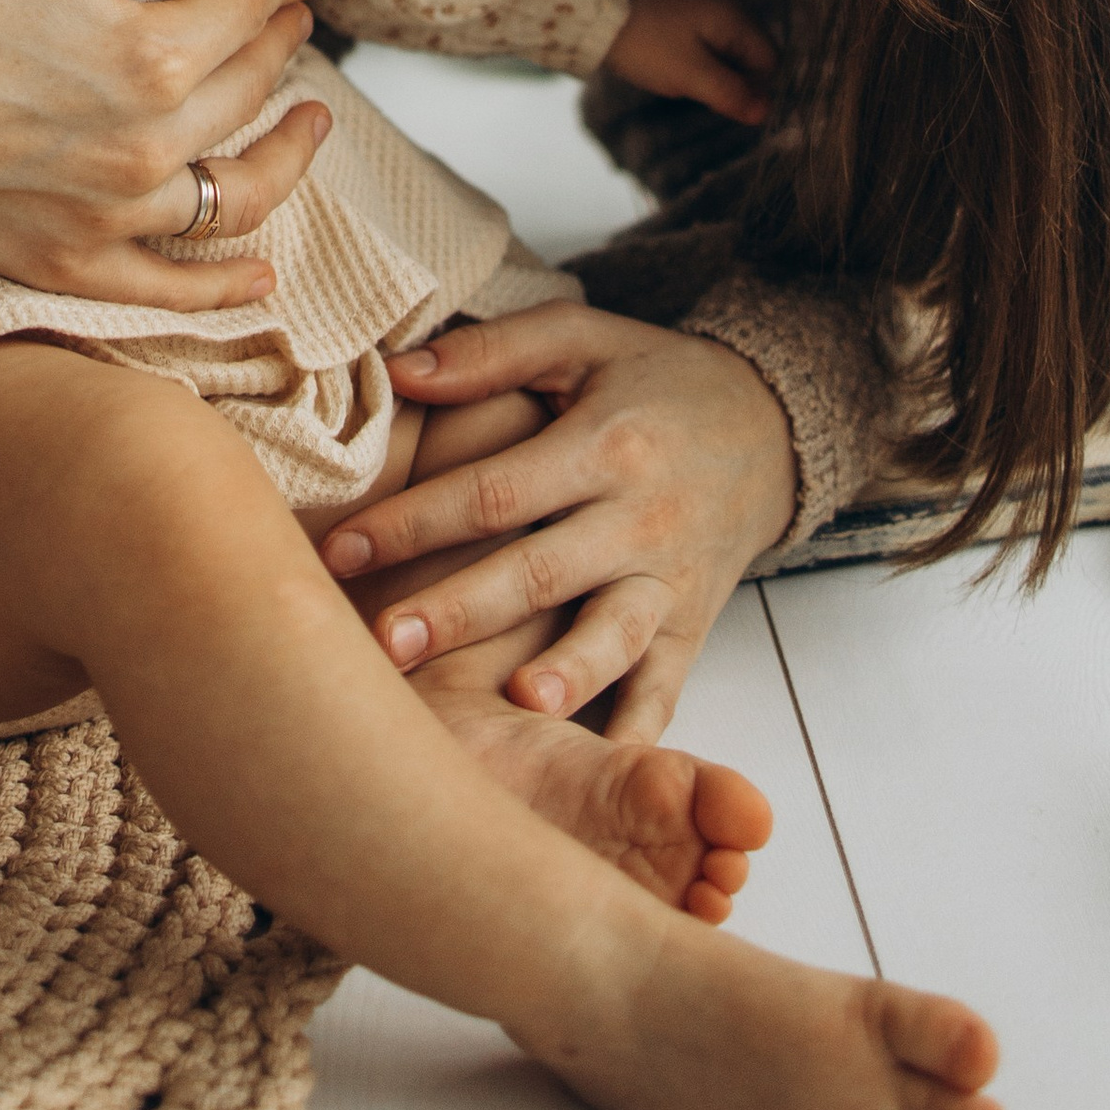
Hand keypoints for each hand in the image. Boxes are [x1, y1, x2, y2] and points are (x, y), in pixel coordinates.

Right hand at [0, 0, 333, 311]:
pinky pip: (170, 289)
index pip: (252, 6)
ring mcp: (110, 219)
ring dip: (286, 157)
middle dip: (284, 44)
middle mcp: (146, 150)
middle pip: (251, 89)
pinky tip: (261, 274)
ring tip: (313, 125)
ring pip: (237, 196)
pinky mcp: (66, 266)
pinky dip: (224, 286)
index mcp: (153, 59)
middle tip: (294, 17)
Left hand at [320, 303, 797, 740]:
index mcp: (603, 444)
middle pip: (540, 571)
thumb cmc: (655, 380)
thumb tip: (398, 369)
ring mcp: (669, 579)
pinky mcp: (693, 626)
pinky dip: (640, 733)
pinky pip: (667, 686)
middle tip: (385, 643)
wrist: (769, 428)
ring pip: (614, 635)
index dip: (415, 520)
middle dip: (460, 610)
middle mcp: (639, 518)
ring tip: (515, 705)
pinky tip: (603, 768)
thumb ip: (491, 353)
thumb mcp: (581, 341)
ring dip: (566, 676)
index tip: (340, 552)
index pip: (495, 490)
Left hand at [604, 0, 777, 128]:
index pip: (769, 60)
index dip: (755, 88)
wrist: (592, 6)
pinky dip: (690, 55)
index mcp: (734, 14)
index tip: (724, 103)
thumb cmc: (644, 41)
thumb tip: (764, 112)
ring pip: (722, 48)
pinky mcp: (682, 5)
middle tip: (692, 87)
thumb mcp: (690, 74)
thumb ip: (730, 94)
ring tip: (673, 72)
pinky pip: (702, 37)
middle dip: (726, 78)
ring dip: (706, 69)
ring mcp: (703, 0)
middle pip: (747, 53)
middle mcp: (726, 1)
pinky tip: (665, 60)